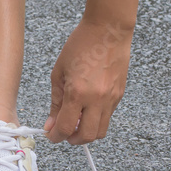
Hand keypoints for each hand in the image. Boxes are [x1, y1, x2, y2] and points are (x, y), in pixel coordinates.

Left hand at [44, 18, 133, 144]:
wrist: (108, 30)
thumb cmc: (80, 45)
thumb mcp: (58, 73)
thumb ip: (55, 102)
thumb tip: (51, 124)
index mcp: (77, 93)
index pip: (66, 128)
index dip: (55, 136)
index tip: (50, 135)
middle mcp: (97, 100)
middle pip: (87, 137)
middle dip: (72, 140)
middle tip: (63, 133)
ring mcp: (111, 99)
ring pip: (101, 131)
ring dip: (86, 133)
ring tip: (75, 122)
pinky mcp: (120, 96)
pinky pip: (108, 117)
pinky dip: (95, 120)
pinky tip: (86, 109)